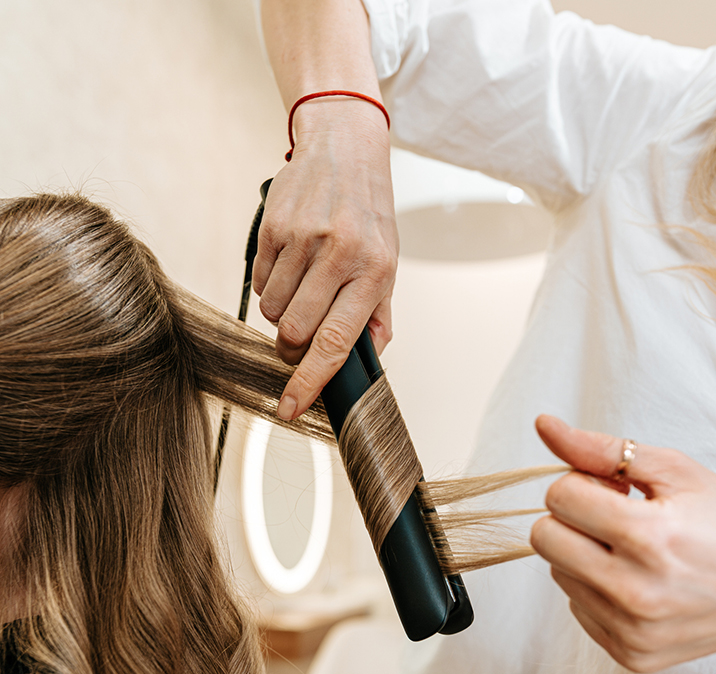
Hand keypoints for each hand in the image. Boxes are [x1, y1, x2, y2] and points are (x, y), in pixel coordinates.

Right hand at [253, 101, 396, 419]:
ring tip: (303, 283)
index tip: (290, 408)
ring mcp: (304, 238)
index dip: (309, 382)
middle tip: (301, 331)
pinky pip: (259, 282)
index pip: (335, 343)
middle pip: (294, 332)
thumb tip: (363, 366)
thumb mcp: (387, 265)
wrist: (344, 147)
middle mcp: (340, 254)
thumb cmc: (368, 215)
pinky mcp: (274, 226)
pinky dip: (270, 284)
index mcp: (374, 272)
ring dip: (281, 311)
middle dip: (291, 344)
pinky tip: (290, 261)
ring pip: (272, 310)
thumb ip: (376, 318)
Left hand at [530, 415, 715, 672]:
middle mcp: (635, 591)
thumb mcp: (675, 473)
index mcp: (648, 537)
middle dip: (572, 519)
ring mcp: (632, 629)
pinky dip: (598, 590)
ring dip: (584, 555)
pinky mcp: (631, 654)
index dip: (582, 484)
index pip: (559, 497)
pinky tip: (637, 581)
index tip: (612, 489)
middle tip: (613, 518)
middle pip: (545, 538)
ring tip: (632, 550)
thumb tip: (544, 426)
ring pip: (558, 574)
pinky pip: (577, 608)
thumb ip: (604, 449)